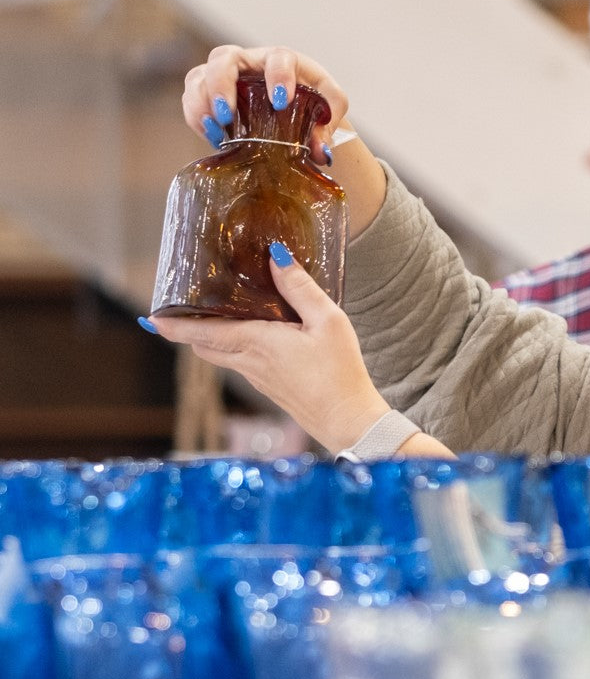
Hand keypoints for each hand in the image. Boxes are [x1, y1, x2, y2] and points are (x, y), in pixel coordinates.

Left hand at [150, 246, 392, 453]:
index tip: (150, 318)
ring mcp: (259, 380)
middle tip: (181, 309)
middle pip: (205, 347)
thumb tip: (276, 257)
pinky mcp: (272, 389)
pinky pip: (243, 365)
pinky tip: (257, 337)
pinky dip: (237, 349)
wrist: (349, 421)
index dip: (173, 325)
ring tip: (217, 316)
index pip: (202, 332)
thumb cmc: (341, 372)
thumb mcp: (328, 322)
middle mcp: (250, 363)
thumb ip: (300, 288)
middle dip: (189, 330)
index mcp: (256, 343)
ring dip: (213, 338)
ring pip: (223, 356)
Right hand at [182, 44, 385, 235]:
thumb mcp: (331, 108)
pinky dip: (196, 116)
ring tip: (216, 131)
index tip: (281, 101)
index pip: (278, 58)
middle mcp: (250, 63)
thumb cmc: (316, 102)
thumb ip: (328, 126)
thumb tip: (320, 154)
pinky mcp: (211, 93)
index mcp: (283, 61)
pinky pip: (192, 97)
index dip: (278, 76)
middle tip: (226, 114)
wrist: (301, 110)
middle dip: (220, 85)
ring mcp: (226, 76)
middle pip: (224, 57)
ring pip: (200, 76)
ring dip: (201, 103)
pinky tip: (211, 137)